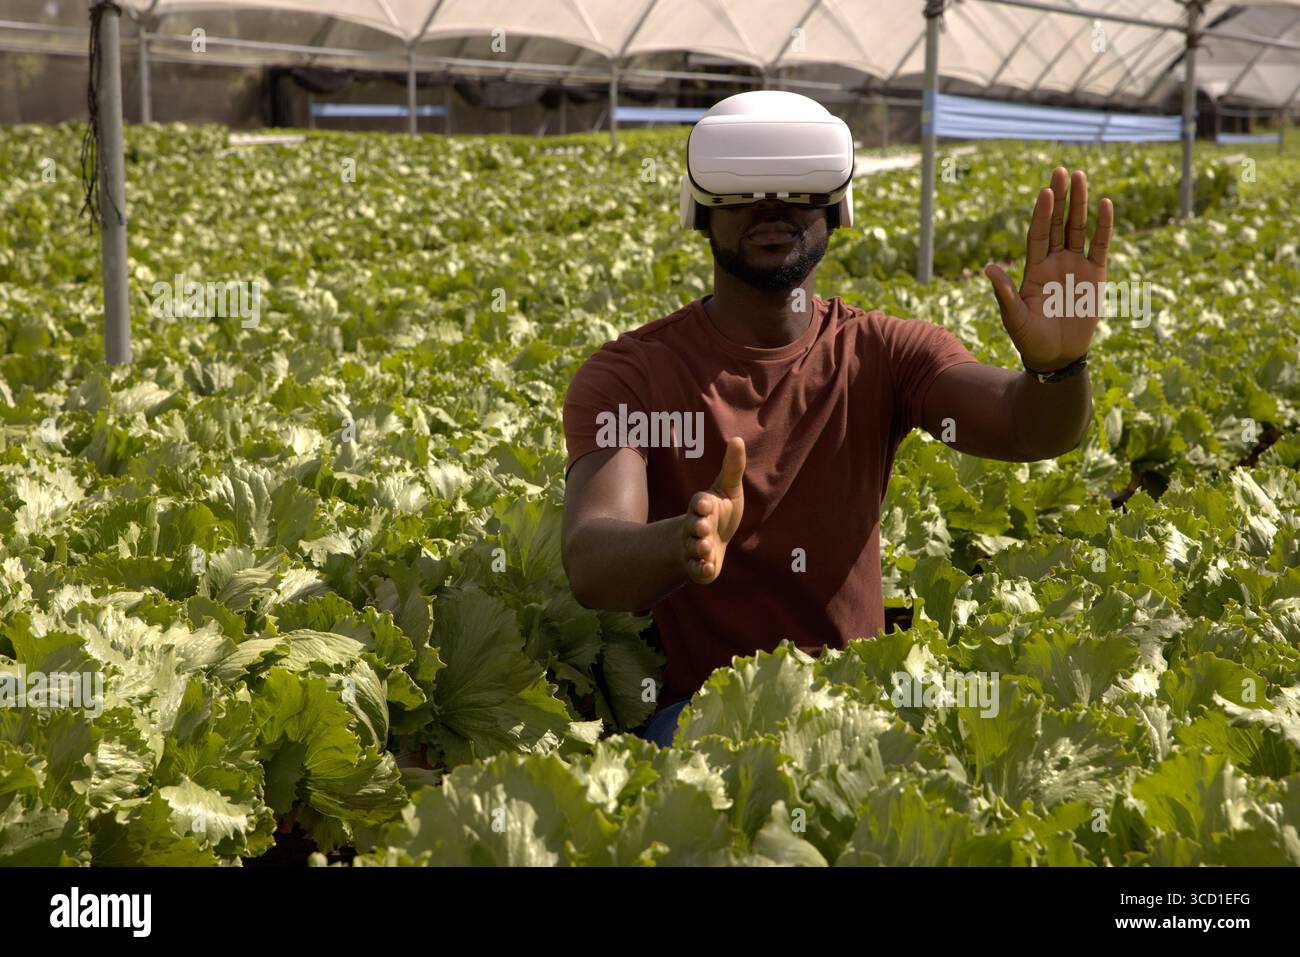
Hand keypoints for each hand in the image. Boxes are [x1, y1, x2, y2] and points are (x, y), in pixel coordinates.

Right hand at [683, 436, 744, 583]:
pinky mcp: (699, 566)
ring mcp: (694, 547)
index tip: (706, 503)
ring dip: (699, 548)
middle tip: (702, 528)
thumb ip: (732, 468)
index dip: (702, 504)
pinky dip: (701, 570)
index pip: (699, 504)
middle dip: (697, 527)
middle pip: (692, 526)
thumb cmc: (720, 512)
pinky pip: (697, 569)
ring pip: (693, 548)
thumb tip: (737, 439)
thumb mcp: (727, 490)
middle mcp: (695, 527)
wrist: (711, 543)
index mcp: (702, 508)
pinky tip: (708, 569)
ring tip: (706, 548)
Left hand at [984, 167, 1113, 371]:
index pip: (1038, 234)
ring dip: (1080, 203)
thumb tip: (987, 268)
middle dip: (1060, 198)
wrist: (1056, 356)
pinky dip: (1103, 226)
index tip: (1045, 191)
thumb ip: (1004, 292)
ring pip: (1078, 228)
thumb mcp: (1014, 317)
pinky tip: (1105, 205)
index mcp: (1033, 268)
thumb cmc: (1030, 338)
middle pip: (1057, 223)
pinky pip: (1100, 245)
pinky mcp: (1095, 274)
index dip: (1041, 213)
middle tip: (1061, 170)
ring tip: (1081, 176)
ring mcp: (1075, 265)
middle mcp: (1054, 261)